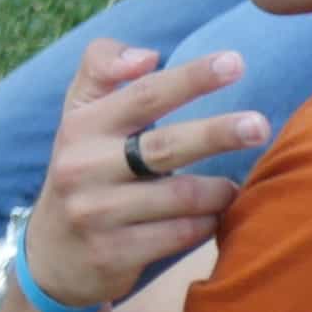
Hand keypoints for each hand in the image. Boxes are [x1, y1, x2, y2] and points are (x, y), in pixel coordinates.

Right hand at [21, 41, 268, 310]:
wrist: (52, 256)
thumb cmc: (84, 171)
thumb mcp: (79, 117)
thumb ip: (103, 69)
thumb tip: (147, 56)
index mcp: (81, 126)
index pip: (143, 95)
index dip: (190, 77)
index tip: (236, 62)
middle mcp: (83, 167)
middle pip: (165, 146)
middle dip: (217, 133)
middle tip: (260, 125)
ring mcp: (96, 213)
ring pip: (181, 197)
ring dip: (219, 191)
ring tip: (233, 188)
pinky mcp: (111, 254)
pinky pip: (179, 235)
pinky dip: (206, 224)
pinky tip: (212, 218)